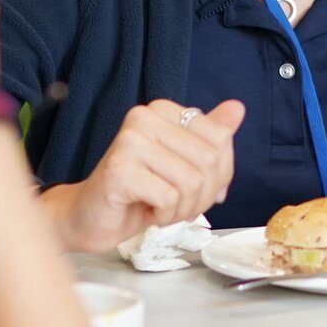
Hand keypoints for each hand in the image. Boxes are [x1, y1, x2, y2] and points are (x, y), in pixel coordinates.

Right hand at [44, 99, 244, 251]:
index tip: (199, 189)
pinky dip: (165, 215)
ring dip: (184, 209)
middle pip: (209, 160)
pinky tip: (148, 213)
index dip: (220, 174)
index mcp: (162, 110)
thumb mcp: (181, 163)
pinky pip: (169, 198)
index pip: (220, 137)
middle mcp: (145, 117)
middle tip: (179, 206)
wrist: (89, 218)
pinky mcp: (120, 170)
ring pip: (191, 181)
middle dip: (203, 195)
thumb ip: (209, 136)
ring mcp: (130, 141)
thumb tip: (237, 108)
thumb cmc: (138, 193)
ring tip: (162, 209)